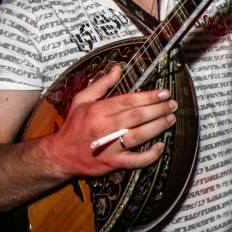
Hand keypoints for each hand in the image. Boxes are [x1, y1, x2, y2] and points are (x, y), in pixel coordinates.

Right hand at [47, 64, 173, 177]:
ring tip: (170, 119)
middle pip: (136, 117)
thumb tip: (117, 69)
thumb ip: (101, 84)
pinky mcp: (112, 162)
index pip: (128, 101)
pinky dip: (149, 155)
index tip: (163, 93)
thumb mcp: (81, 100)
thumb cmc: (73, 127)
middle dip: (157, 109)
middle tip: (171, 104)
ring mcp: (108, 146)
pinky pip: (134, 160)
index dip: (148, 97)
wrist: (59, 154)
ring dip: (157, 127)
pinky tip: (160, 146)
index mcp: (97, 111)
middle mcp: (104, 128)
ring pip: (138, 135)